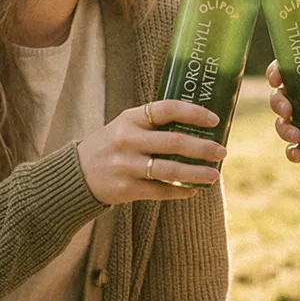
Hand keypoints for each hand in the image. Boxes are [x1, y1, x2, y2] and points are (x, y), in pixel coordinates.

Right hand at [76, 100, 226, 203]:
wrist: (77, 174)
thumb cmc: (111, 145)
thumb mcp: (125, 125)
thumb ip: (153, 124)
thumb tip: (198, 128)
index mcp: (130, 118)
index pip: (167, 109)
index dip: (194, 113)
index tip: (215, 120)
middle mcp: (128, 140)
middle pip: (174, 142)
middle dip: (203, 148)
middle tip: (222, 152)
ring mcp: (127, 166)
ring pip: (170, 171)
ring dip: (196, 173)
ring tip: (214, 174)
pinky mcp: (126, 189)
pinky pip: (160, 191)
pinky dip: (180, 191)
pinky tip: (193, 190)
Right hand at [265, 57, 299, 172]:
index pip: (293, 70)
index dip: (278, 71)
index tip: (277, 77)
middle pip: (282, 97)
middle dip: (278, 102)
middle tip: (287, 110)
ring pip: (284, 124)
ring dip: (283, 129)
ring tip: (296, 136)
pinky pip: (296, 151)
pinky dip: (292, 153)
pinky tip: (297, 154)